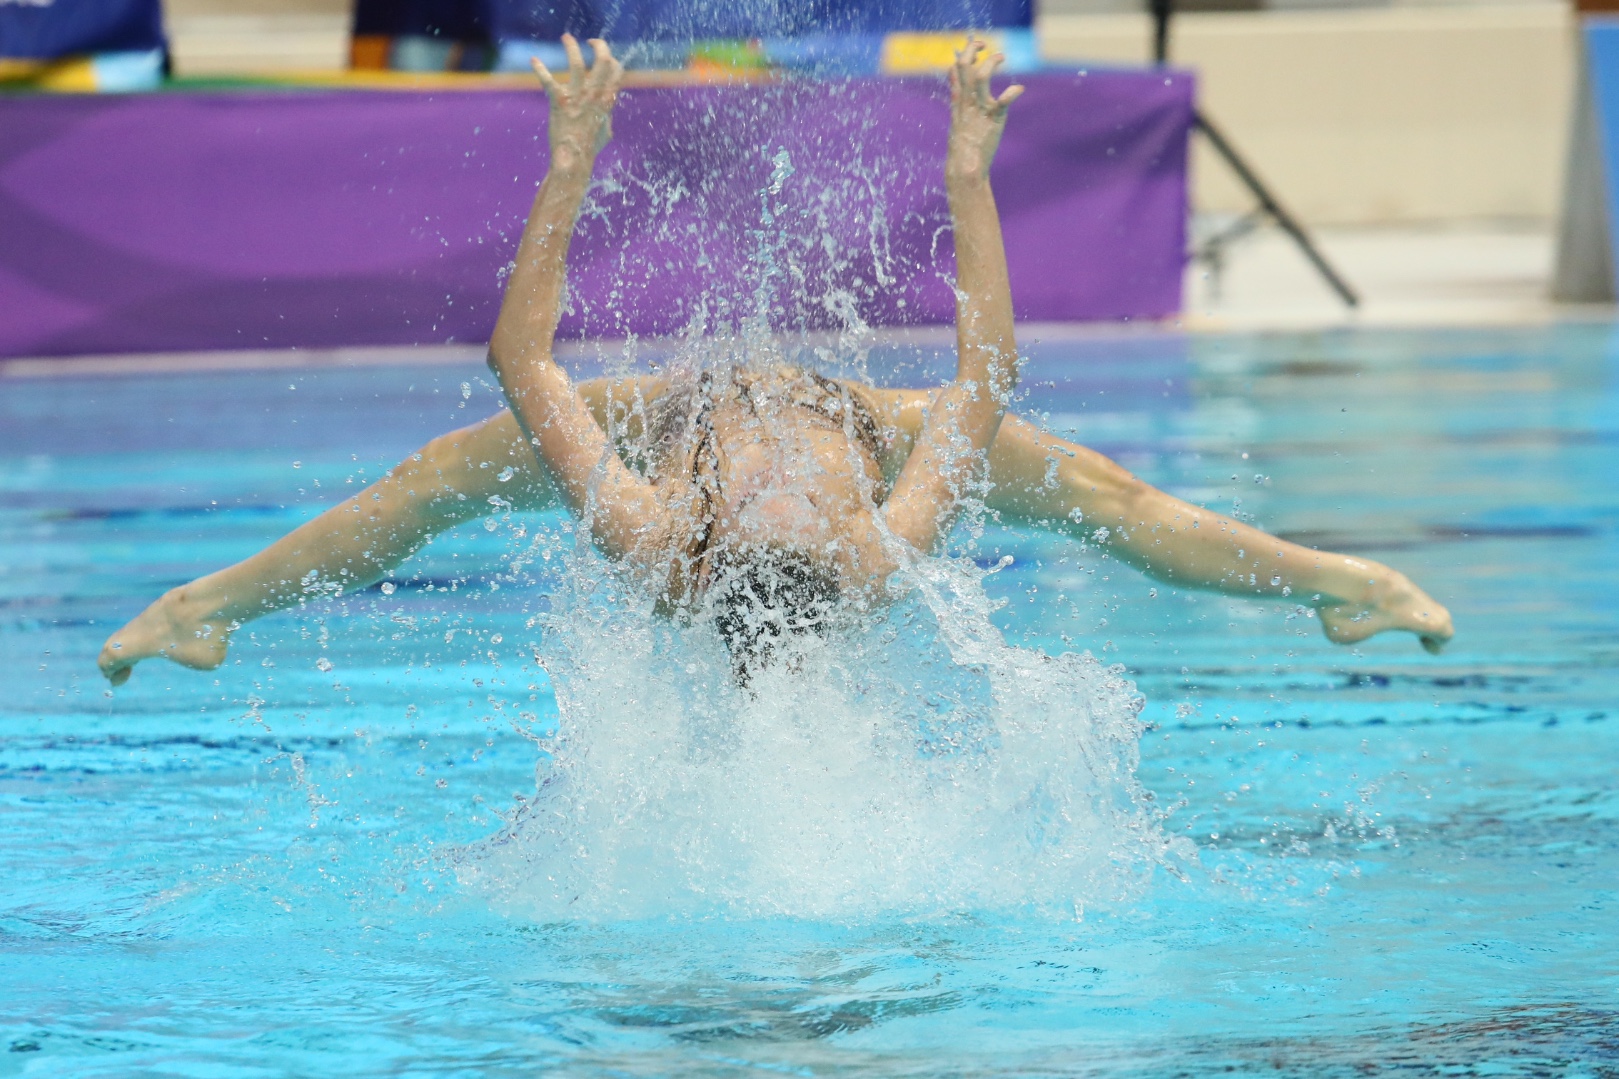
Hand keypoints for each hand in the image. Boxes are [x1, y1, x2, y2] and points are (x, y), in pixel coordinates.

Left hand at [532, 35, 623, 169]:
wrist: (575, 157)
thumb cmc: (590, 148)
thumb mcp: (606, 132)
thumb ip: (607, 118)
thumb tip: (608, 117)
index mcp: (608, 100)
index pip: (616, 71)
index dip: (612, 60)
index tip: (606, 57)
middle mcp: (595, 94)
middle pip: (603, 60)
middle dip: (599, 46)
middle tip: (591, 41)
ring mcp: (577, 96)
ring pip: (577, 63)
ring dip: (571, 47)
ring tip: (566, 37)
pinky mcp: (559, 100)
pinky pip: (548, 80)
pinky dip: (540, 68)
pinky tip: (534, 60)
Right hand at [946, 39, 1022, 185]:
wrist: (965, 167)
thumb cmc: (963, 144)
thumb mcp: (956, 116)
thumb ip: (957, 96)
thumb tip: (953, 79)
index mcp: (959, 100)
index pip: (956, 69)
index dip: (966, 54)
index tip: (977, 49)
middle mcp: (967, 101)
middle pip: (965, 66)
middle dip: (973, 49)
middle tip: (985, 46)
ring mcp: (979, 109)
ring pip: (980, 77)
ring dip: (991, 63)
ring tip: (1001, 57)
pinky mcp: (993, 119)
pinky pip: (1002, 102)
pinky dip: (1012, 93)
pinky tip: (1019, 89)